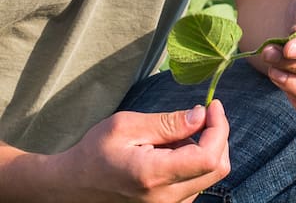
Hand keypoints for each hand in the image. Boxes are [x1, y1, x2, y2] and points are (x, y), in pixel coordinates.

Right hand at [52, 101, 229, 201]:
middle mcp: (164, 199)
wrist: (71, 185)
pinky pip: (196, 184)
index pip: (209, 158)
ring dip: (206, 150)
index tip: (212, 106)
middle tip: (201, 115)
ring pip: (209, 176)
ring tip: (177, 136)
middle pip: (217, 168)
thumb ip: (167, 122)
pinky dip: (195, 163)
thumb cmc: (93, 152)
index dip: (219, 128)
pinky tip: (174, 152)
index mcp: (153, 176)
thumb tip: (201, 116)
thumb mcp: (126, 126)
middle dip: (218, 136)